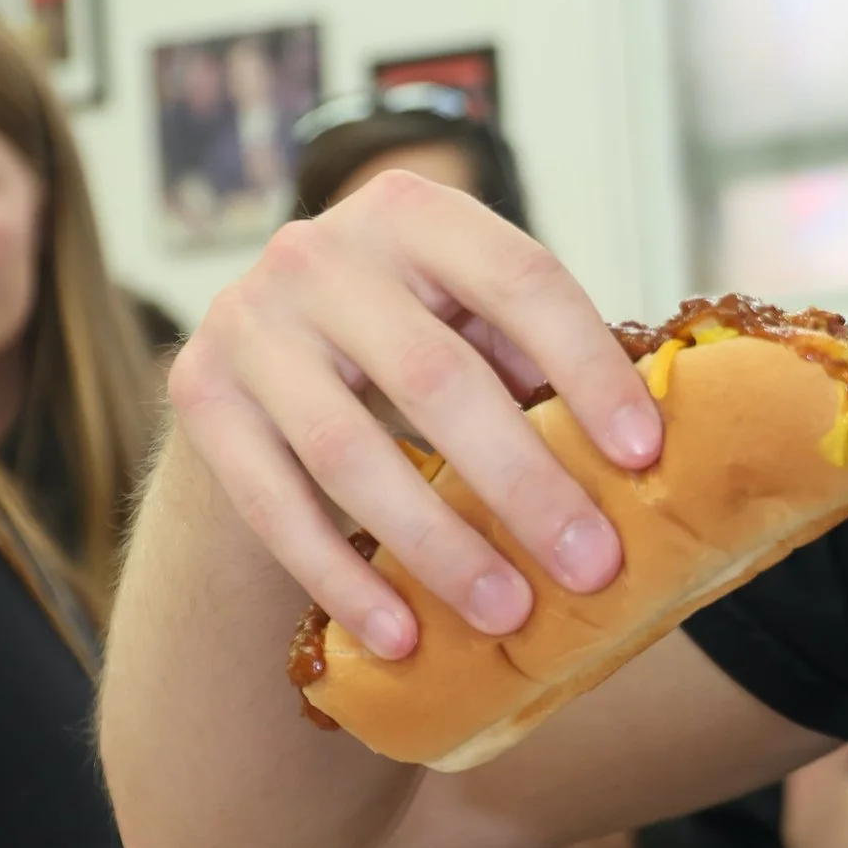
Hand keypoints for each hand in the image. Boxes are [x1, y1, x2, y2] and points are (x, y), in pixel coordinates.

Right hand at [165, 171, 662, 656]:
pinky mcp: (198, 395)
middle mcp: (319, 252)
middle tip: (592, 565)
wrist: (266, 356)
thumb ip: (541, 361)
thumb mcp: (473, 321)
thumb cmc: (412, 342)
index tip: (646, 454)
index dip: (588, 368)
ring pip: (350, 451)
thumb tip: (649, 460)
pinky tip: (399, 636)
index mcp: (416, 211)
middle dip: (524, 483)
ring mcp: (248, 322)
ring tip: (507, 613)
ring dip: (437, 545)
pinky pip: (275, 504)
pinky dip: (340, 578)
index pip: (521, 280)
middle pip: (436, 378)